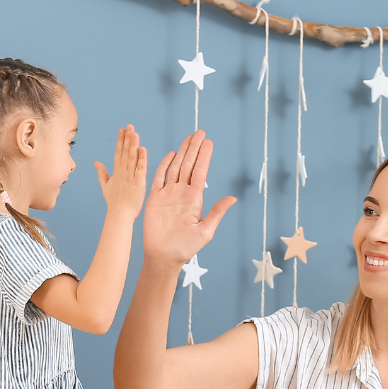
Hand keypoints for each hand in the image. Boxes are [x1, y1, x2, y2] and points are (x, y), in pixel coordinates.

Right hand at [95, 125, 146, 218]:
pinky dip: (141, 159)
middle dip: (127, 138)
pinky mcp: (138, 183)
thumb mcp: (105, 186)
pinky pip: (140, 169)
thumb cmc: (114, 202)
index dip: (120, 140)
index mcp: (117, 172)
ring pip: (132, 158)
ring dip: (133, 145)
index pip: (118, 153)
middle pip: (125, 152)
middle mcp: (123, 172)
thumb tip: (96, 162)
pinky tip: (142, 149)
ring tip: (134, 133)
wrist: (119, 215)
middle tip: (129, 125)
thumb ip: (102, 173)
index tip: (122, 129)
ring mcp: (130, 177)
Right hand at [143, 130, 235, 265]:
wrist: (163, 256)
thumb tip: (233, 198)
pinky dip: (164, 165)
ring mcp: (168, 194)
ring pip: (175, 167)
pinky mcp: (154, 198)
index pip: (200, 172)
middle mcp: (182, 193)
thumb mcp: (205, 231)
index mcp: (195, 199)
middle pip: (189, 165)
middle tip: (200, 132)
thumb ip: (217, 213)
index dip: (204, 156)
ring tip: (189, 137)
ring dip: (182, 152)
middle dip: (194, 148)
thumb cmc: (186, 248)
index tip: (209, 142)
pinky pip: (159, 177)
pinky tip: (172, 154)